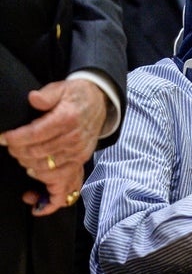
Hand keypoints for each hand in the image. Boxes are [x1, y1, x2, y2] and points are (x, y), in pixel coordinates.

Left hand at [0, 79, 106, 213]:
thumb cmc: (76, 96)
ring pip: (46, 168)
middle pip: (37, 153)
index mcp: (67, 119)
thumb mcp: (61, 88)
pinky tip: (32, 184)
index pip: (35, 134)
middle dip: (17, 151)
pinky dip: (45, 185)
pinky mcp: (80, 161)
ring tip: (21, 156)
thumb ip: (46, 95)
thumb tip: (34, 98)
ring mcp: (78, 153)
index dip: (15, 138)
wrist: (100, 102)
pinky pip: (61, 180)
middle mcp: (74, 138)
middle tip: (10, 145)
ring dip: (28, 165)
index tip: (3, 137)